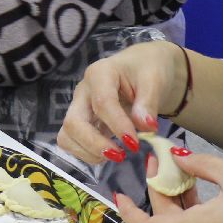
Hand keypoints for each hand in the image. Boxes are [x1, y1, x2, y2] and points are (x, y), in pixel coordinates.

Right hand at [56, 41, 184, 164]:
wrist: (144, 67)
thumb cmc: (148, 68)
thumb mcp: (155, 79)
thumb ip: (149, 103)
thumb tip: (146, 127)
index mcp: (100, 74)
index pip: (102, 103)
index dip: (117, 126)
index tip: (135, 144)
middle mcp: (83, 91)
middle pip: (73, 123)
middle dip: (94, 144)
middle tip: (120, 156)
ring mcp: (79, 107)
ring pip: (67, 136)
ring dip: (88, 152)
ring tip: (116, 154)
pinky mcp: (81, 121)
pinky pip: (73, 142)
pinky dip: (88, 153)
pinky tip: (110, 151)